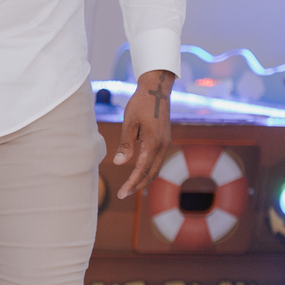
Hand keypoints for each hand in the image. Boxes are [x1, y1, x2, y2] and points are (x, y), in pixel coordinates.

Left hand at [114, 69, 174, 198]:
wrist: (156, 89)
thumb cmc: (140, 104)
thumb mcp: (129, 123)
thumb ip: (125, 144)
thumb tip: (119, 163)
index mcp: (154, 142)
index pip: (141, 169)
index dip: (131, 183)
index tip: (121, 194)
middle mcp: (163, 145)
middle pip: (151, 173)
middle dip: (137, 185)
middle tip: (122, 194)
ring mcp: (166, 143)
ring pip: (156, 168)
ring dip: (143, 179)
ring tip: (129, 187)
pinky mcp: (165, 141)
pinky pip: (157, 161)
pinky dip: (148, 170)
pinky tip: (138, 174)